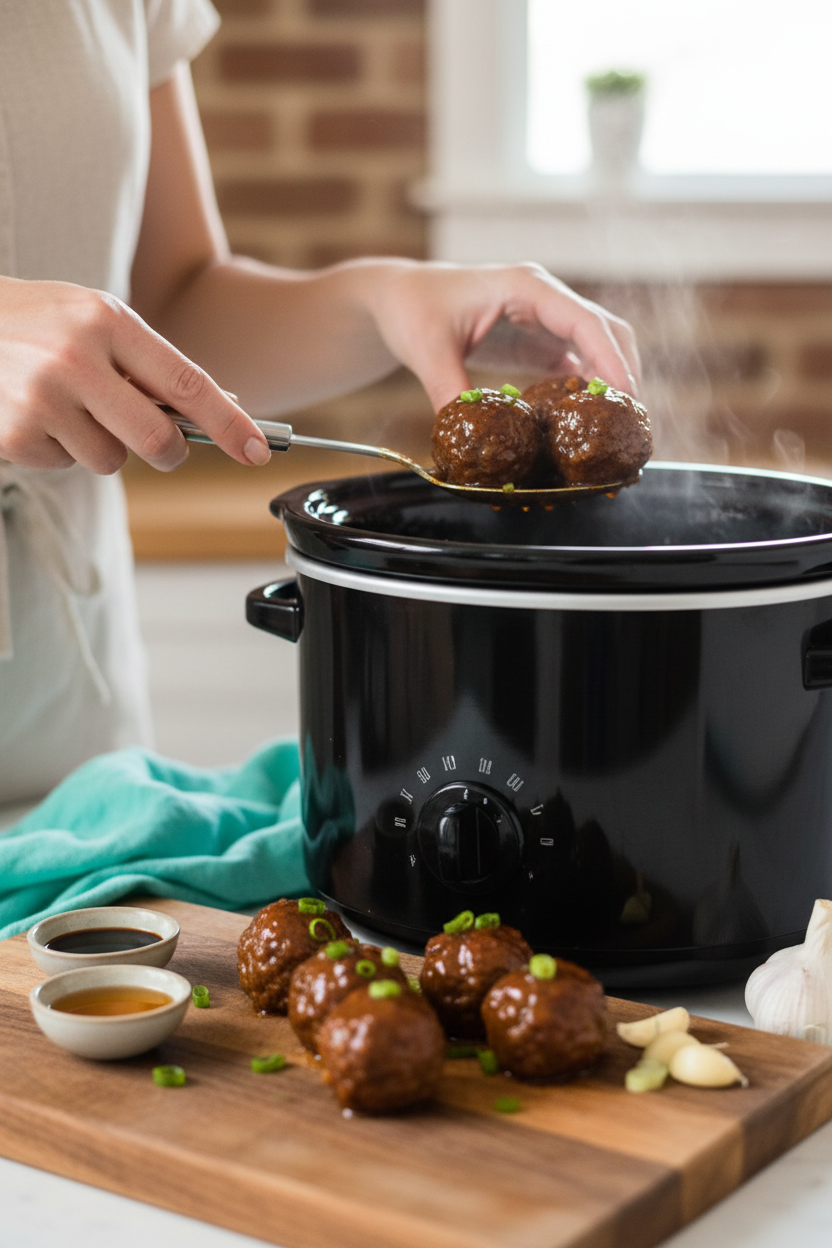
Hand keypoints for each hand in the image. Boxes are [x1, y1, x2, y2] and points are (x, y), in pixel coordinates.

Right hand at [0, 276, 270, 472]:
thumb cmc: (36, 323)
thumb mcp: (90, 319)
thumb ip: (145, 361)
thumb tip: (218, 409)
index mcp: (107, 320)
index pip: (187, 383)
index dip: (229, 423)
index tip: (258, 451)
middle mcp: (76, 358)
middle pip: (157, 439)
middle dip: (169, 452)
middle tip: (163, 447)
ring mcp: (42, 398)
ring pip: (111, 460)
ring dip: (101, 446)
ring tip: (67, 407)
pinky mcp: (15, 433)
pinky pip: (65, 466)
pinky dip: (58, 450)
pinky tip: (34, 414)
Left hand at [359, 261, 640, 410]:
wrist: (398, 299)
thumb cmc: (413, 309)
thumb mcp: (427, 349)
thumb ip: (450, 389)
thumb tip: (469, 433)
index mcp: (526, 286)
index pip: (584, 320)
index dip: (610, 358)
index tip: (626, 395)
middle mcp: (545, 297)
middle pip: (606, 330)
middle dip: (625, 372)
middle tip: (632, 420)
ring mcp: (545, 318)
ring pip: (598, 346)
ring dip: (612, 381)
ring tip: (619, 425)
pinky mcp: (538, 340)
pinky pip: (576, 363)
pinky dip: (589, 388)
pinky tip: (590, 420)